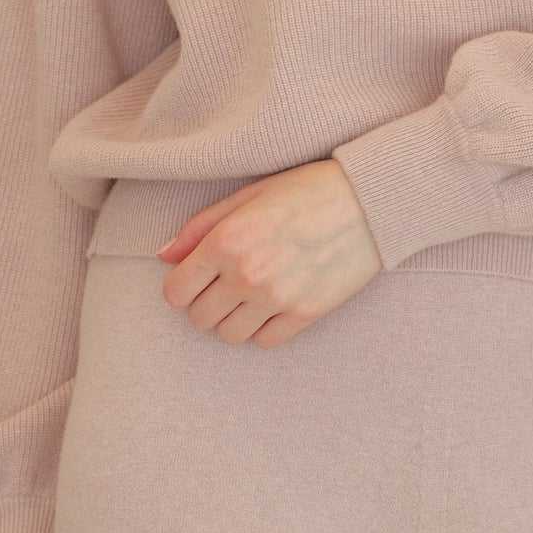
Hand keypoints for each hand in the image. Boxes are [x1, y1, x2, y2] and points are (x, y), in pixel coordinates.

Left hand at [153, 157, 382, 344]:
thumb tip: (163, 257)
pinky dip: (264, 328)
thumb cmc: (306, 190)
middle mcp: (246, 274)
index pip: (176, 291)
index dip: (182, 287)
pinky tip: (275, 303)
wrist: (369, 201)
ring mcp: (276, 298)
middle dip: (207, 302)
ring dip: (233, 319)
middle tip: (227, 283)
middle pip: (199, 318)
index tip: (196, 279)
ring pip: (228, 336)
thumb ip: (199, 228)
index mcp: (226, 241)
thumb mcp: (247, 196)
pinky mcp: (305, 314)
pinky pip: (265, 341)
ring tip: (251, 295)